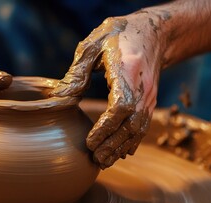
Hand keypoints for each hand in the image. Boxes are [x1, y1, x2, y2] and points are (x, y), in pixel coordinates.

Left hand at [51, 11, 169, 168]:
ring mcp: (149, 95)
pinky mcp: (150, 100)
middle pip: (131, 124)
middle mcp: (143, 87)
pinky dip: (132, 141)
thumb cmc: (119, 35)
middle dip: (113, 145)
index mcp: (127, 70)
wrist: (153, 32)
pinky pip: (143, 125)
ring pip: (139, 129)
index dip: (106, 128)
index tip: (90, 142)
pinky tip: (120, 152)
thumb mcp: (93, 45)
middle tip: (95, 160)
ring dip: (121, 147)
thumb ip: (77, 72)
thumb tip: (58, 98)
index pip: (121, 106)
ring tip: (104, 161)